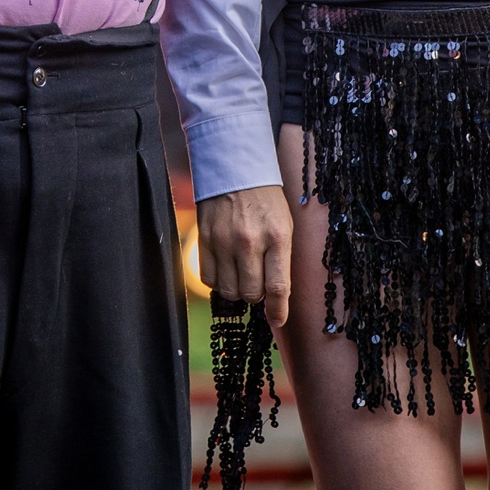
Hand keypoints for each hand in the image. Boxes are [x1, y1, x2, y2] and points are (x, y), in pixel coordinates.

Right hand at [197, 185, 292, 326]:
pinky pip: (208, 279)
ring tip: (241, 272)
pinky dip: (218, 281)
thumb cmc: (266, 202)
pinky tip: (225, 267)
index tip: (277, 320)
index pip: (278, 287)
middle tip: (257, 281)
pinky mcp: (205, 239)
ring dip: (237, 289)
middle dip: (256, 295)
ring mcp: (224, 240)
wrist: (235, 170)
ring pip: (229, 291)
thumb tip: (276, 300)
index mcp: (277, 237)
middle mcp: (250, 240)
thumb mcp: (284, 226)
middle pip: (251, 294)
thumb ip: (281, 262)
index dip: (278, 311)